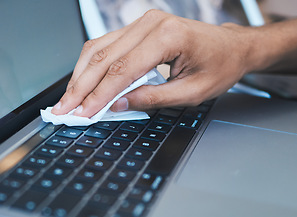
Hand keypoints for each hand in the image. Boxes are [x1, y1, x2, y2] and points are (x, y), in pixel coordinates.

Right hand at [51, 9, 258, 117]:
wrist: (232, 47)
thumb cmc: (219, 67)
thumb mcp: (192, 92)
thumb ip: (152, 98)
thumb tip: (117, 106)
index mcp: (168, 37)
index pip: (122, 70)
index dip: (99, 95)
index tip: (83, 114)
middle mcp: (151, 24)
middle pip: (104, 57)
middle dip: (81, 87)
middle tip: (64, 110)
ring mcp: (143, 22)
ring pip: (99, 48)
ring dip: (81, 76)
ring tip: (68, 100)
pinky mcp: (138, 27)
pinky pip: (107, 44)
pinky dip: (92, 66)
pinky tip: (83, 83)